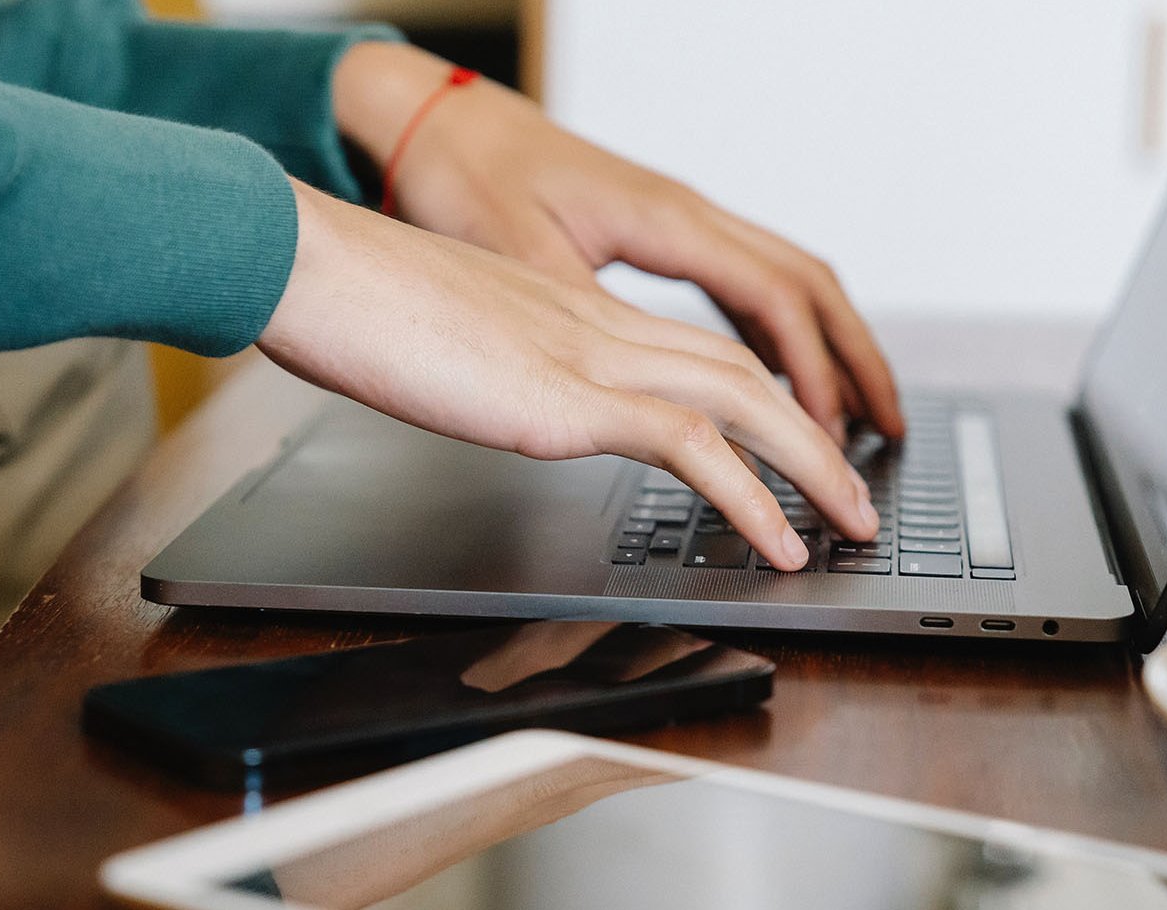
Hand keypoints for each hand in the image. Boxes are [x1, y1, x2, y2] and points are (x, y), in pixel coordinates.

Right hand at [259, 179, 880, 569]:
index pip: (697, 354)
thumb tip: (499, 401)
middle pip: (744, 374)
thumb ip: (494, 371)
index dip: (760, 402)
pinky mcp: (568, 399)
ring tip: (848, 524)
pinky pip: (692, 448)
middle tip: (854, 496)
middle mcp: (599, 328)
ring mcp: (591, 357)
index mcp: (573, 315)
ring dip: (811, 468)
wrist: (312, 267)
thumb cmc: (355, 307)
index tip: (793, 447)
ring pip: (743, 403)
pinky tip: (778, 542)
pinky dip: (752, 498)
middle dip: (814, 438)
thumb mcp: (448, 346)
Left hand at [330, 42, 904, 441]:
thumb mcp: (518, 254)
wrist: (435, 119)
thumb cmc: (467, 174)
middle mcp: (687, 213)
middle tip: (888, 432)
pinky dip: (778, 334)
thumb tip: (640, 386)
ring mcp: (678, 220)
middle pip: (809, 286)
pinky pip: (745, 283)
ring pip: (786, 282)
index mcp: (667, 220)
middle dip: (857, 361)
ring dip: (827, 348)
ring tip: (854, 415)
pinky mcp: (657, 232)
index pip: (776, 301)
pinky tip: (776, 376)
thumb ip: (586, 318)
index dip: (813, 374)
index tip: (830, 436)